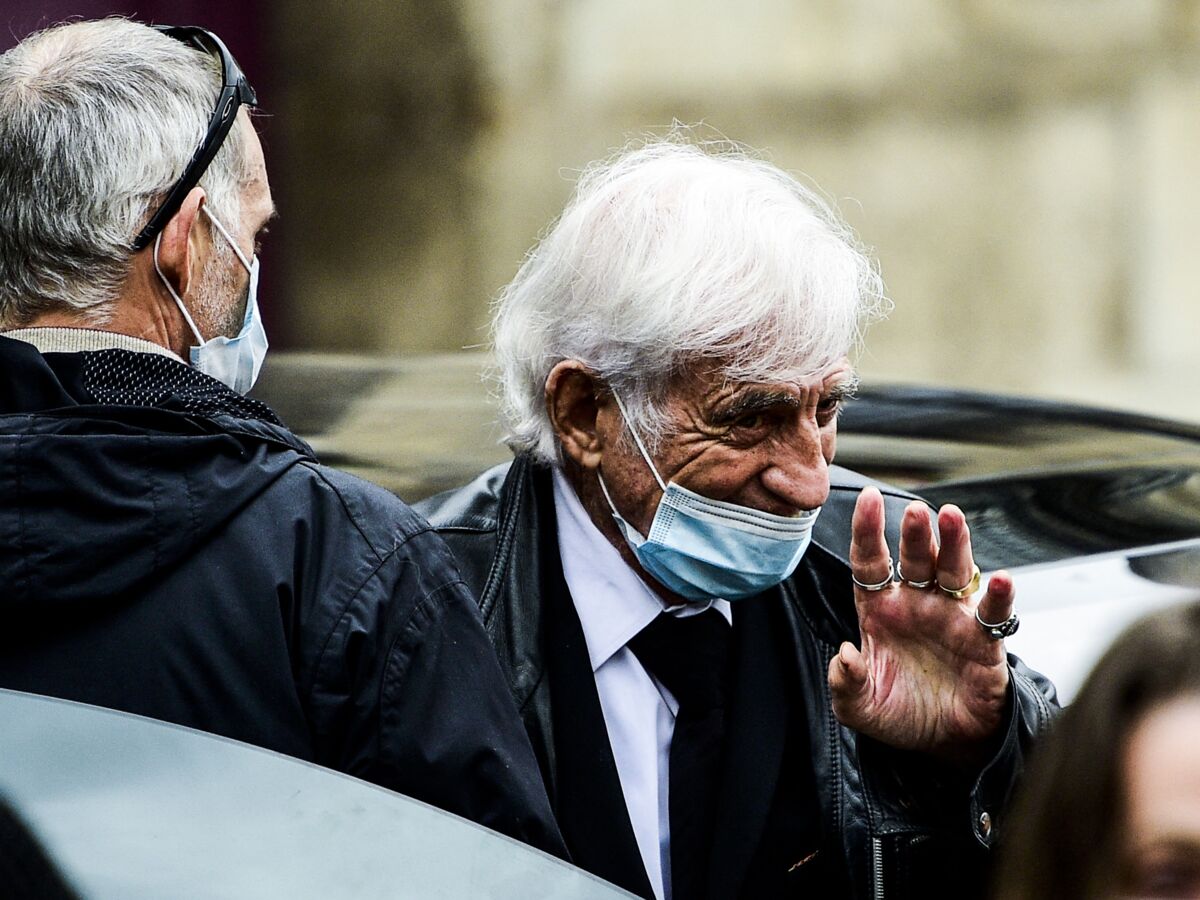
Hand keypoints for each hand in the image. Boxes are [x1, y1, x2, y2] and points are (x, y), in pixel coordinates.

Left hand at [827, 487, 1012, 763]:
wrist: (943, 744)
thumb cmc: (898, 714)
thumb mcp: (859, 707)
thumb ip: (846, 683)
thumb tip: (845, 654)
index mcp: (880, 610)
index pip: (871, 562)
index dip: (868, 531)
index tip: (869, 498)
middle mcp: (916, 604)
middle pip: (915, 559)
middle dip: (915, 533)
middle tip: (916, 510)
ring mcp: (952, 618)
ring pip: (954, 571)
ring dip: (954, 544)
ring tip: (952, 518)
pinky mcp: (984, 641)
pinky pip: (992, 614)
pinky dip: (998, 596)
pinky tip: (1001, 578)